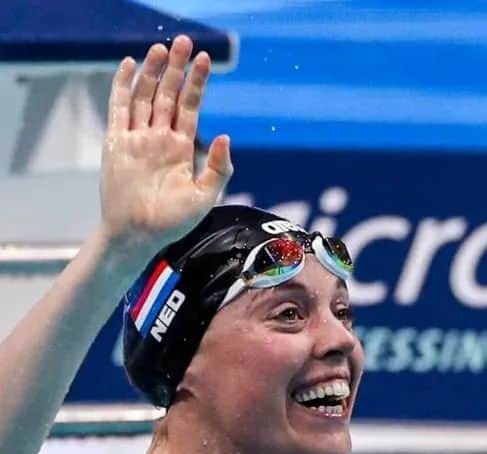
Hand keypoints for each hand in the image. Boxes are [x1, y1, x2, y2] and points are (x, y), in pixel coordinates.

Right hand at [99, 36, 232, 253]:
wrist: (138, 235)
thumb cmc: (173, 222)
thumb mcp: (205, 197)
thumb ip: (217, 168)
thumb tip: (225, 137)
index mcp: (181, 149)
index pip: (190, 107)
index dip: (197, 84)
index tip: (205, 60)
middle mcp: (159, 139)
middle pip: (167, 94)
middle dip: (176, 68)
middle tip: (184, 41)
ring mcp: (137, 139)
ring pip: (144, 96)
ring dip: (151, 72)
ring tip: (160, 48)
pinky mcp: (116, 143)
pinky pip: (119, 109)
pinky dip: (123, 87)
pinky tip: (128, 66)